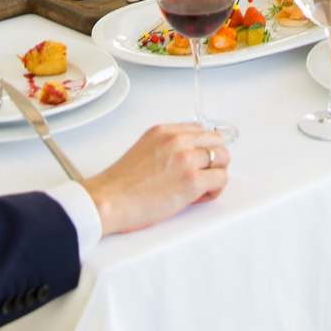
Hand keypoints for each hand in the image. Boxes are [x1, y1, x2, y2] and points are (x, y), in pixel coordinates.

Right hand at [83, 123, 229, 233]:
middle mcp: (177, 141)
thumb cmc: (120, 184)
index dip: (203, 148)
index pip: (201, 130)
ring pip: (223, 159)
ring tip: (200, 188)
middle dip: (214, 159)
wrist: (107, 201)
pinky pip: (221, 180)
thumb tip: (187, 158)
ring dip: (216, 174)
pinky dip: (214, 190)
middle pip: (216, 141)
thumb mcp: (144, 150)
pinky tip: (199, 197)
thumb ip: (167, 148)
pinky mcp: (192, 181)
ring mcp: (186, 159)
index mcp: (164, 131)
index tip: (198, 161)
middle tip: (203, 175)